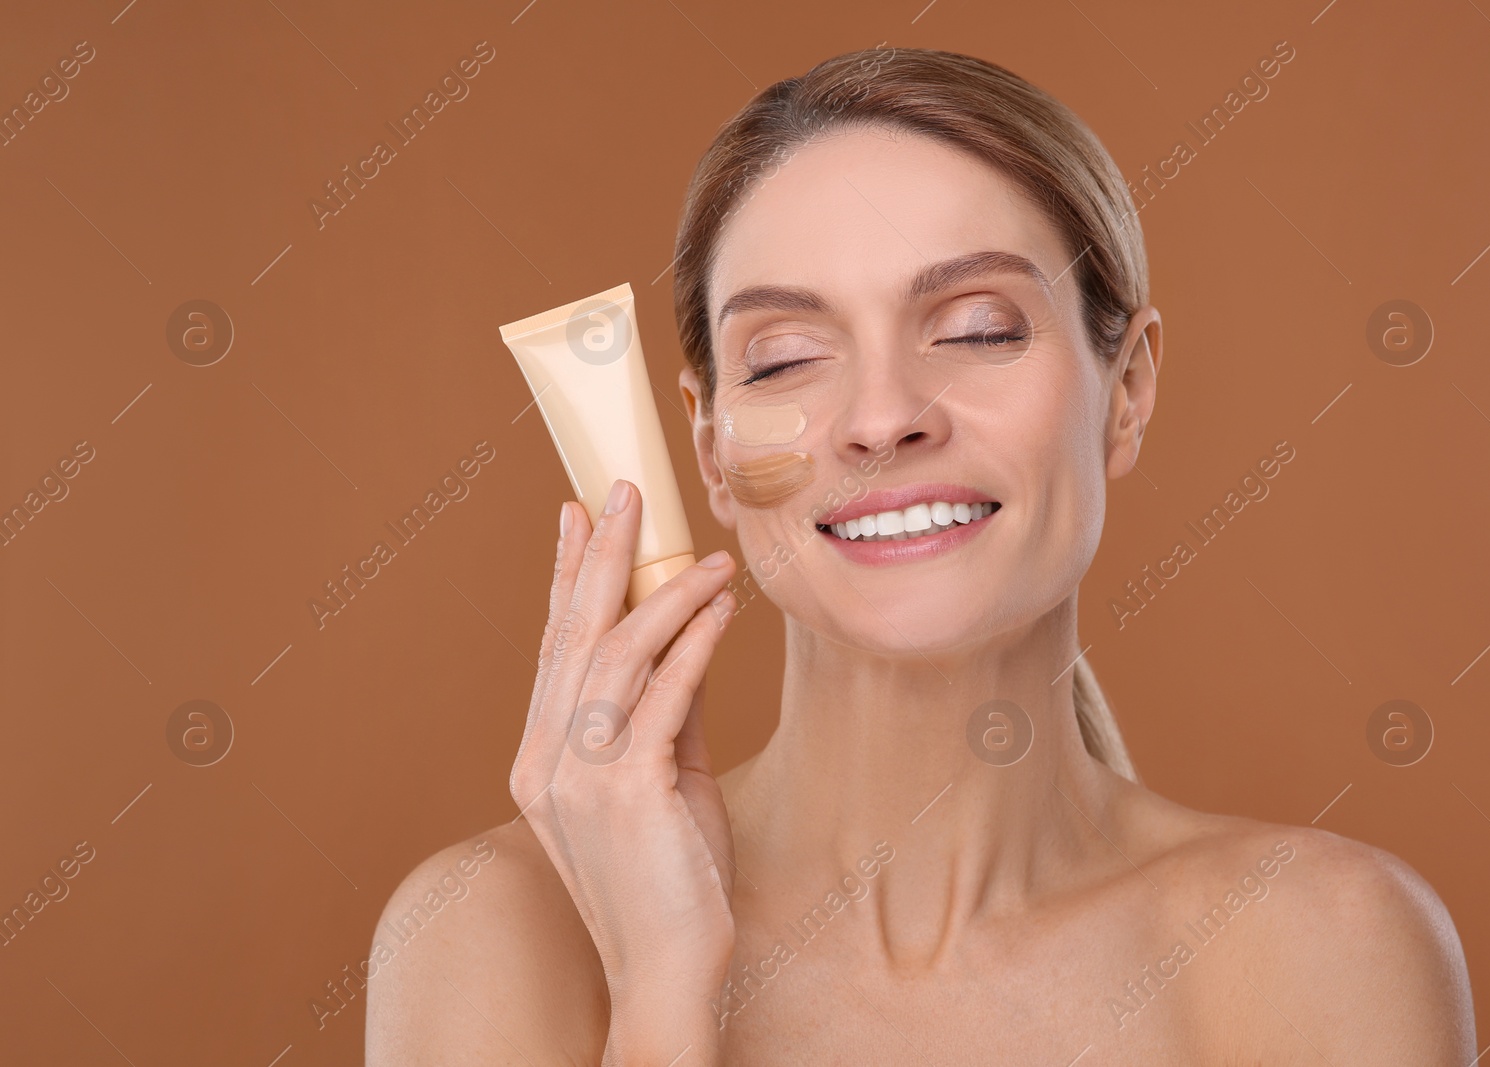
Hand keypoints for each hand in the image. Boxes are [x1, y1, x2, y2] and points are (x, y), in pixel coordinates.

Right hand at [510, 478, 737, 1064]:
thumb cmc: (671, 878)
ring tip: (710, 556)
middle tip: (625, 492)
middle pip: (572, 634)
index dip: (567, 577)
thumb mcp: (665, 780)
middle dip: (602, 556)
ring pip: (614, 653)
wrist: (667, 969)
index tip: (579, 517)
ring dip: (667, 593)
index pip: (554, 647)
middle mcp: (544, 761)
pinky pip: (661, 694)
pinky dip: (694, 642)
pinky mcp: (625, 789)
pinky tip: (721, 609)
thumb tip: (690, 638)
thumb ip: (668, 711)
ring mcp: (576, 776)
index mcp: (541, 759)